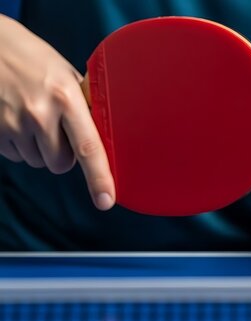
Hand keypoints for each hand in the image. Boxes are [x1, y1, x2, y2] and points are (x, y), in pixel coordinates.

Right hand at [0, 15, 113, 209]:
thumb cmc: (31, 58)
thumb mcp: (64, 74)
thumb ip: (83, 105)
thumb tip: (107, 134)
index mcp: (66, 97)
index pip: (88, 147)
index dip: (99, 178)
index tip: (106, 200)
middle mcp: (39, 114)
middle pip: (61, 163)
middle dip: (63, 154)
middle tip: (57, 126)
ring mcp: (12, 124)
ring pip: (37, 161)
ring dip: (38, 148)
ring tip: (31, 115)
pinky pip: (15, 156)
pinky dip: (18, 144)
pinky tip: (14, 117)